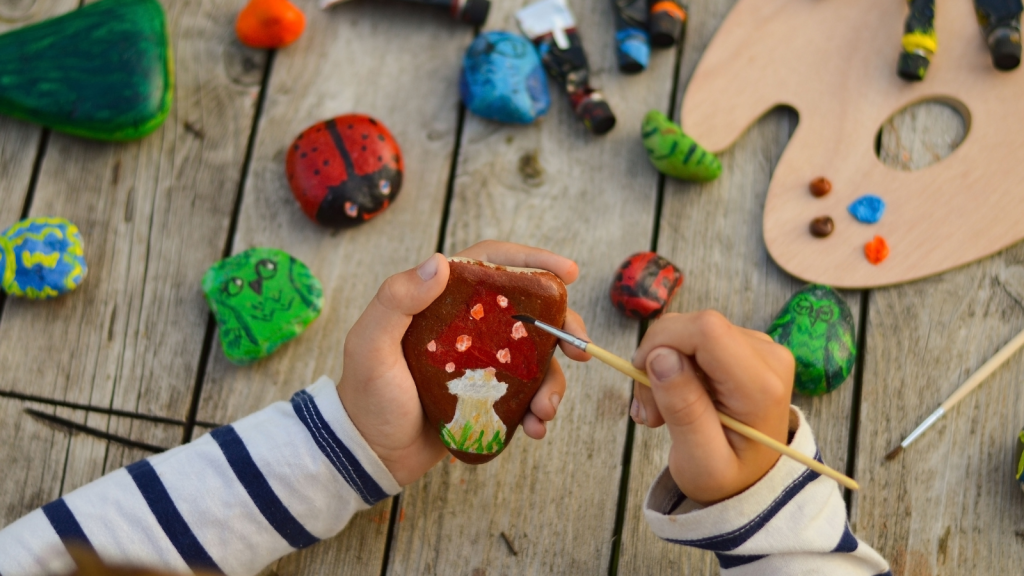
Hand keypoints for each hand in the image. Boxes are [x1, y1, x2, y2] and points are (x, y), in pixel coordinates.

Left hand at [337, 240, 590, 485]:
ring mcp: (481, 362)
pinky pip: (526, 396)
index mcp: (442, 301)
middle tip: (578, 349)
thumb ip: (396, 300)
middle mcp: (467, 325)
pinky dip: (538, 411)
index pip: (492, 264)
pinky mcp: (488, 396)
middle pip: (527, 312)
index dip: (532, 262)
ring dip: (552, 382)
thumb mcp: (371, 344)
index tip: (569, 272)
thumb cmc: (365, 395)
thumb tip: (439, 262)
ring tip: (545, 411)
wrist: (368, 453)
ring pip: (534, 359)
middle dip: (561, 328)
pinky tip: (535, 428)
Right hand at [630, 311, 793, 504]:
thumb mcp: (700, 462)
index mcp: (760, 387)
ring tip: (660, 412)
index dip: (662, 342)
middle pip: (694, 326)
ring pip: (690, 330)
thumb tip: (660, 355)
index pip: (706, 330)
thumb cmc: (727, 477)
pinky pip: (696, 337)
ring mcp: (760, 347)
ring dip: (663, 366)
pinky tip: (675, 398)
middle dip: (657, 360)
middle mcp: (768, 357)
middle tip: (650, 412)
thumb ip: (683, 409)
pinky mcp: (746, 345)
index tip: (642, 379)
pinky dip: (675, 364)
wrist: (752, 481)